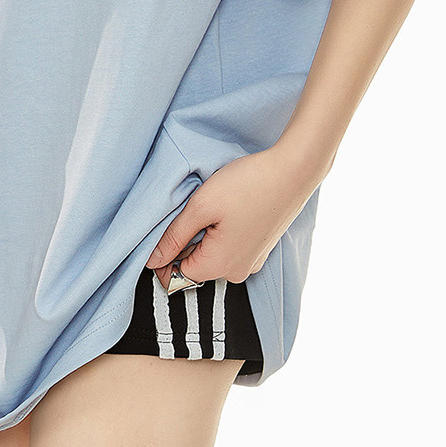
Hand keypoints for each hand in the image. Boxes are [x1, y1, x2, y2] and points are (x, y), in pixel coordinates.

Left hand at [144, 146, 322, 291]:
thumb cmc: (247, 185)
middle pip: (194, 265)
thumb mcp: (200, 207)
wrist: (293, 172)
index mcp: (219, 266)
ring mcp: (251, 262)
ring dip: (204, 234)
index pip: (175, 274)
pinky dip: (221, 232)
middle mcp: (237, 272)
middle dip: (185, 240)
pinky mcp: (260, 249)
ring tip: (212, 205)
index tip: (167, 225)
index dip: (163, 252)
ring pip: (211, 254)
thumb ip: (173, 236)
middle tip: (191, 208)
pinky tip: (227, 208)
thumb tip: (152, 260)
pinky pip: (229, 248)